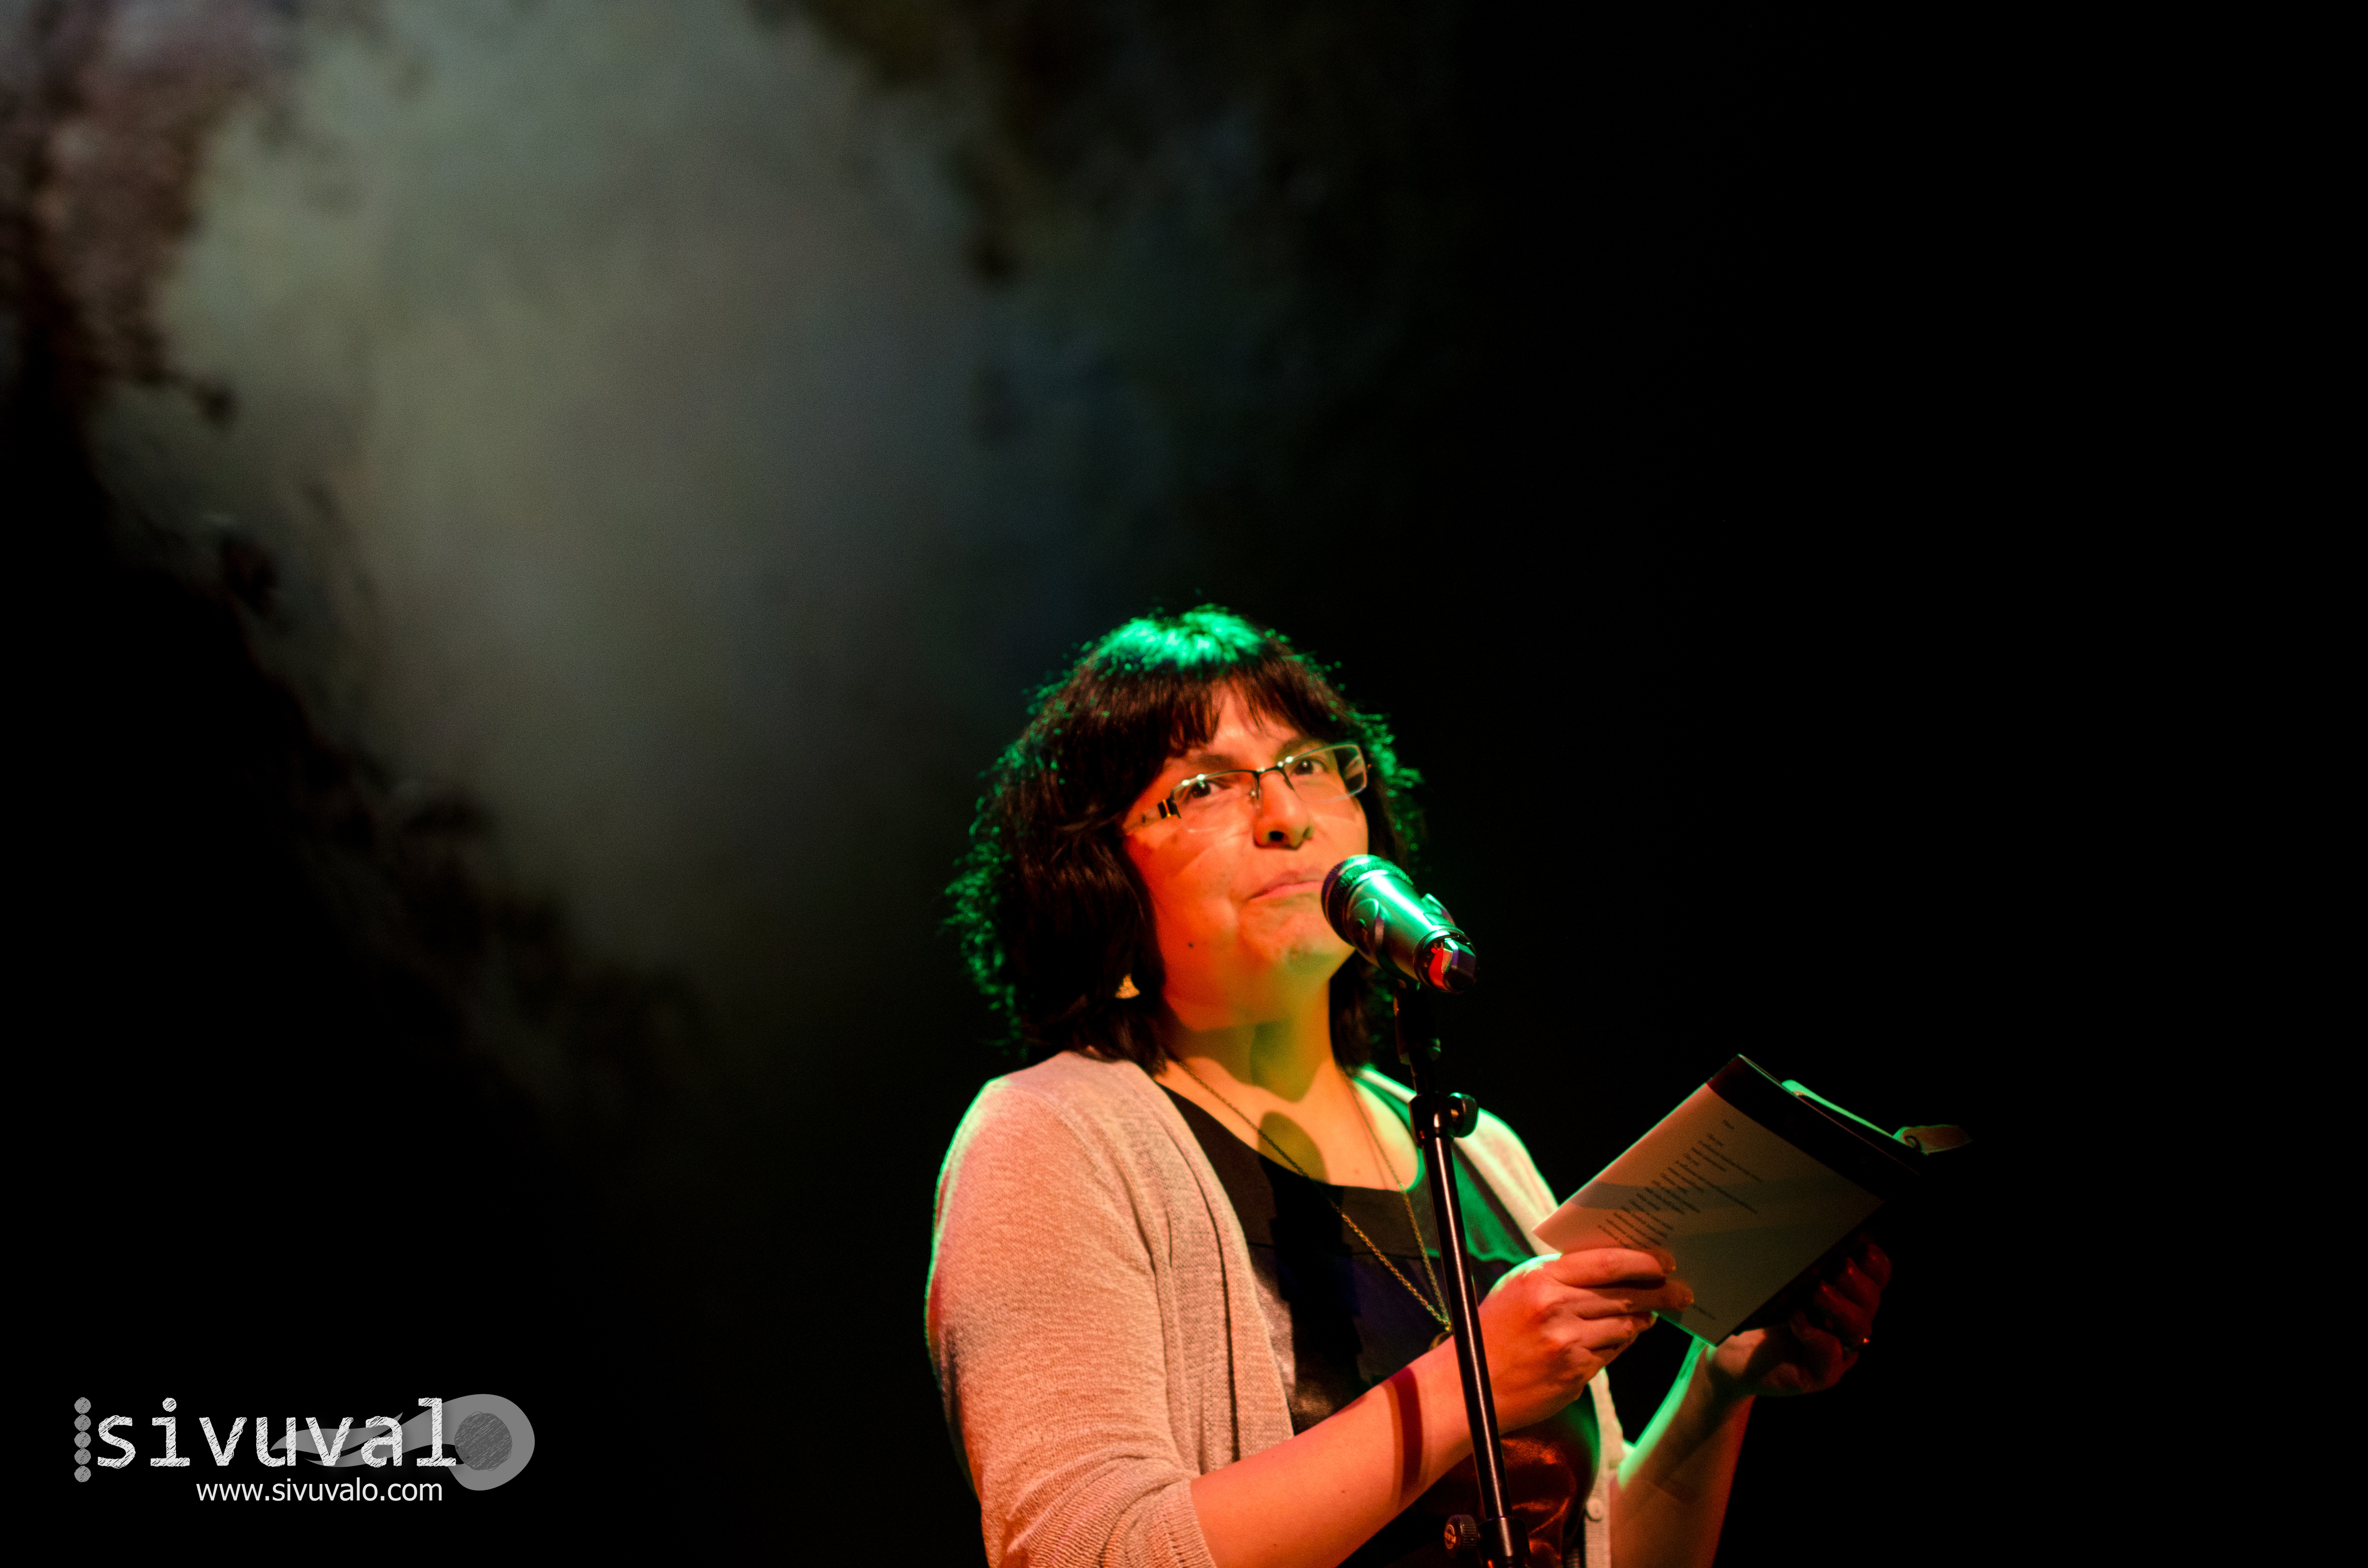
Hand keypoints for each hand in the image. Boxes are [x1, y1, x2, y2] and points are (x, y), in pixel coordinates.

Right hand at [1478, 1248, 1694, 1429]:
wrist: (1468, 1388)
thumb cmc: (1492, 1332)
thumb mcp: (1519, 1289)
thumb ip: (1560, 1275)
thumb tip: (1612, 1269)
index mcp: (1540, 1279)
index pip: (1606, 1262)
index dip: (1642, 1260)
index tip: (1665, 1261)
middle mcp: (1556, 1308)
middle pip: (1625, 1294)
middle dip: (1660, 1292)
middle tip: (1681, 1292)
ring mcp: (1567, 1344)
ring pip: (1625, 1326)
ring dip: (1642, 1320)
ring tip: (1650, 1315)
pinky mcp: (1575, 1374)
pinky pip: (1612, 1353)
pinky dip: (1620, 1345)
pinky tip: (1620, 1339)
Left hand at [1705, 1237, 1890, 1398]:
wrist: (1734, 1354)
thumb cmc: (1758, 1311)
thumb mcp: (1779, 1281)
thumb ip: (1799, 1265)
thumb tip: (1807, 1235)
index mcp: (1846, 1296)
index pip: (1877, 1276)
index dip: (1873, 1261)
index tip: (1858, 1246)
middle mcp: (1849, 1324)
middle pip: (1870, 1299)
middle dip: (1854, 1280)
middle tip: (1833, 1267)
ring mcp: (1839, 1352)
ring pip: (1858, 1327)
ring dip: (1838, 1305)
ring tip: (1815, 1292)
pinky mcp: (1822, 1374)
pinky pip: (1831, 1354)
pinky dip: (1814, 1333)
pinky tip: (1795, 1319)